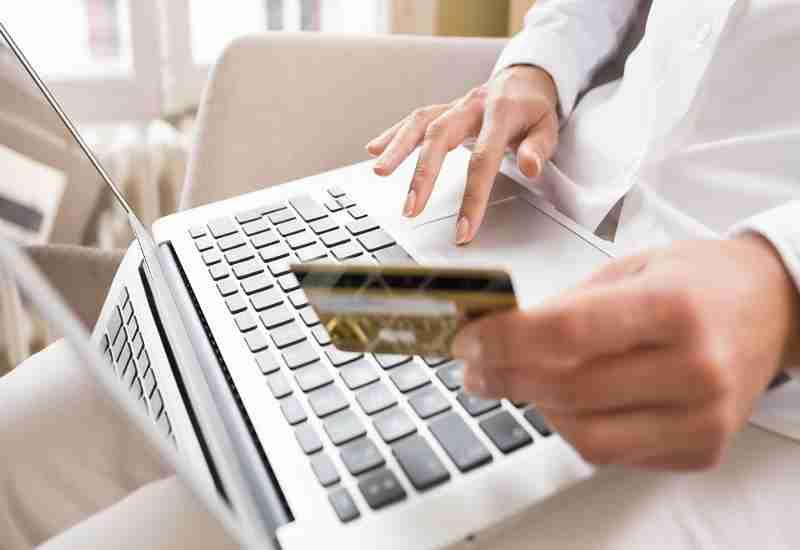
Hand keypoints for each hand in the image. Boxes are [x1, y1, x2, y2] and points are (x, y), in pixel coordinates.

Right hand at [366, 65, 558, 243]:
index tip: (463, 228)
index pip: (483, 159)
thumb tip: (530, 167)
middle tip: (411, 208)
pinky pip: (414, 120)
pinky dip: (392, 135)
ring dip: (397, 149)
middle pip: (440, 137)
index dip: (473, 196)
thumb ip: (538, 148)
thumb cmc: (534, 110)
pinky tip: (374, 150)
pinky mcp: (442, 110)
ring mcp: (453, 106)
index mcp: (500, 113)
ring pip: (420, 124)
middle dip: (423, 174)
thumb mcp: (548, 127)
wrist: (525, 79)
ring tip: (379, 173)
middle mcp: (471, 106)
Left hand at [452, 236, 799, 469]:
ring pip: (583, 434)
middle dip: (504, 376)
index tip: (468, 339)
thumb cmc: (697, 282)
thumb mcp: (630, 270)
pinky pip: (611, 453)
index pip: (567, 333)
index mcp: (673, 309)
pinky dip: (573, 428)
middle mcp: (693, 369)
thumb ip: (567, 306)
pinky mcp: (700, 449)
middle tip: (473, 366)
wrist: (771, 311)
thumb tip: (498, 333)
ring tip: (514, 381)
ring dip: (535, 407)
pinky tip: (561, 401)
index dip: (504, 339)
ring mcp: (701, 419)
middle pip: (568, 388)